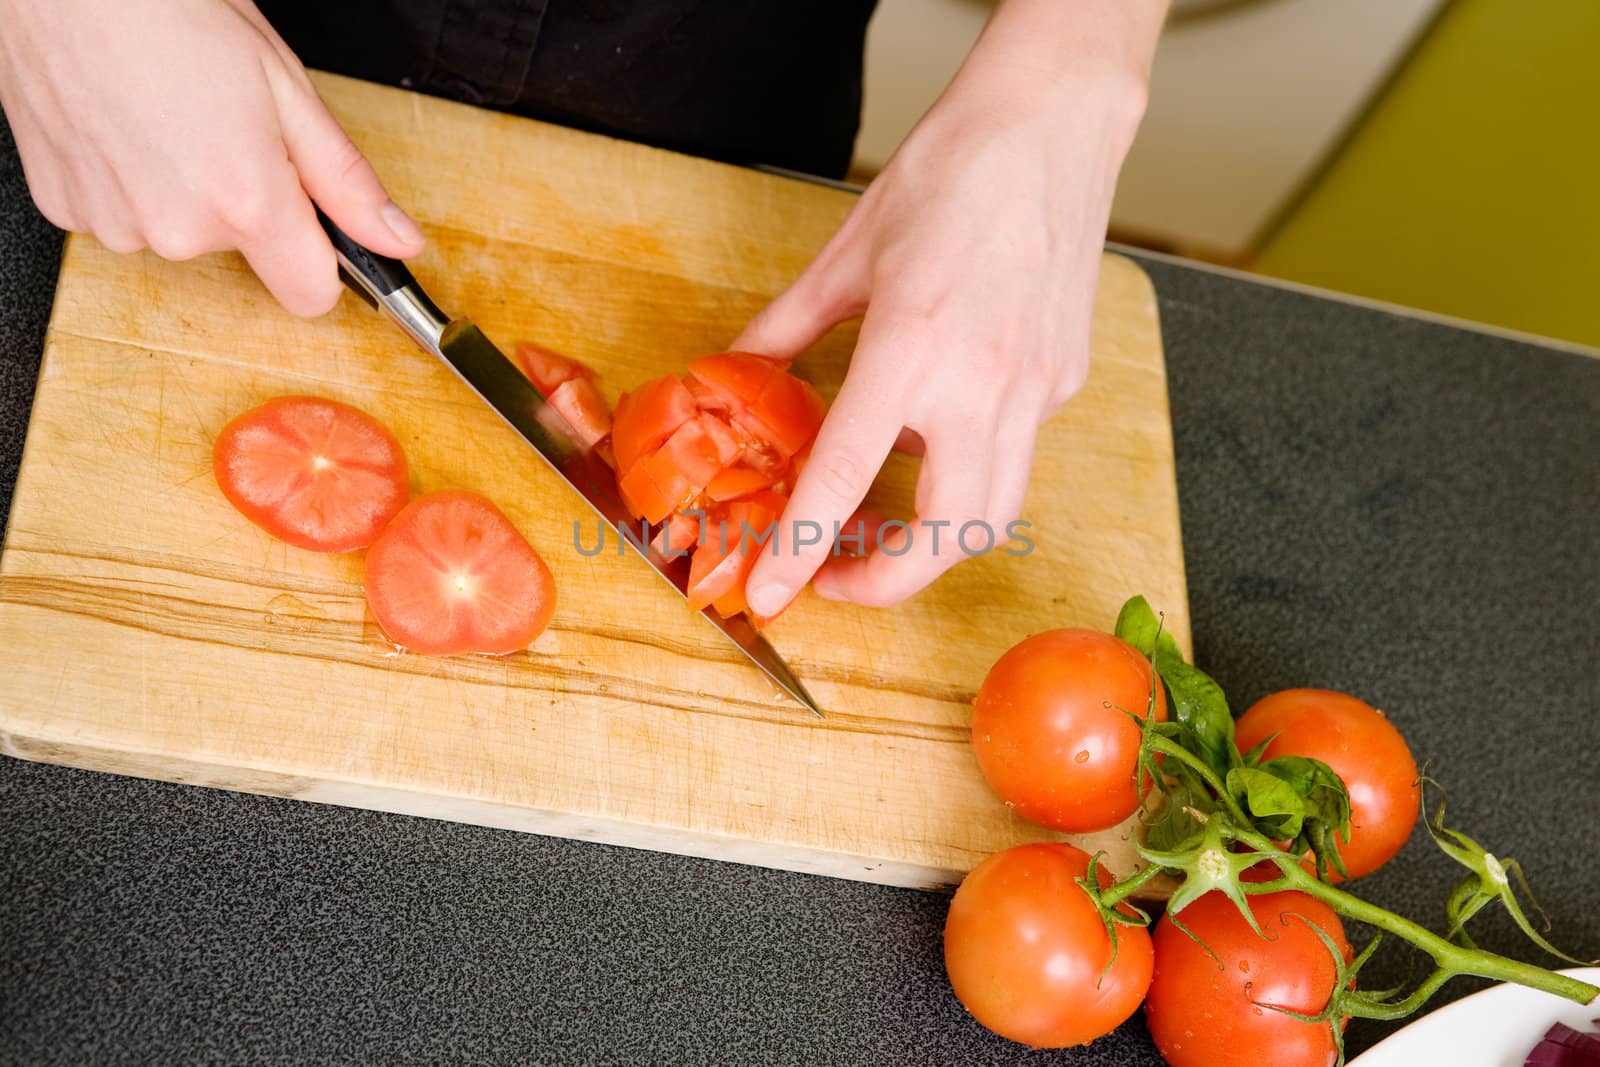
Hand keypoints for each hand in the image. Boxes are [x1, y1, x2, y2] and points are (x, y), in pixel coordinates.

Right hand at [0, 0, 422, 314]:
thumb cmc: (167, 10)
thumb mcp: (286, 87)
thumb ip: (347, 181)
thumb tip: (398, 240)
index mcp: (248, 202)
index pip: (312, 295)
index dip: (319, 258)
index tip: (312, 223)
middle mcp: (178, 229)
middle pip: (244, 253)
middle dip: (247, 203)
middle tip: (224, 126)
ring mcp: (116, 225)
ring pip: (180, 234)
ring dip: (183, 190)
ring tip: (166, 116)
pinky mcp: (65, 211)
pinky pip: (123, 217)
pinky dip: (129, 182)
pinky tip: (124, 125)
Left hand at [739, 0, 1164, 614]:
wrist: (1051, 126)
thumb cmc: (951, 173)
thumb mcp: (846, 254)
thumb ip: (785, 330)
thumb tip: (735, 376)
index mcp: (912, 345)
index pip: (845, 477)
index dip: (803, 550)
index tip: (775, 596)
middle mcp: (983, 381)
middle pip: (947, 536)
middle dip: (887, 581)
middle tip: (836, 573)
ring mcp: (1035, 388)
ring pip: (995, 512)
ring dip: (936, 543)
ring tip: (882, 528)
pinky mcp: (1063, 382)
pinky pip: (1015, 454)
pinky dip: (969, 469)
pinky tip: (937, 435)